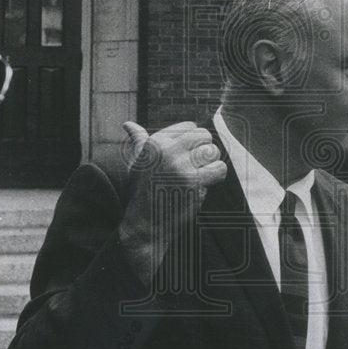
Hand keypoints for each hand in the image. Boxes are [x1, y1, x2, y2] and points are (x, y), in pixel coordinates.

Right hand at [118, 121, 225, 280]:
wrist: (145, 224)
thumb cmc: (142, 191)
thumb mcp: (137, 163)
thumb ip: (137, 141)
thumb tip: (128, 124)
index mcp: (155, 142)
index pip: (190, 126)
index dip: (193, 141)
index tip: (186, 157)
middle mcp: (167, 151)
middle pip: (204, 136)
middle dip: (204, 149)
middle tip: (197, 166)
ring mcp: (181, 167)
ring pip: (213, 151)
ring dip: (211, 163)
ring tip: (200, 175)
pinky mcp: (193, 183)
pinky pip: (219, 168)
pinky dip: (217, 176)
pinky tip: (205, 184)